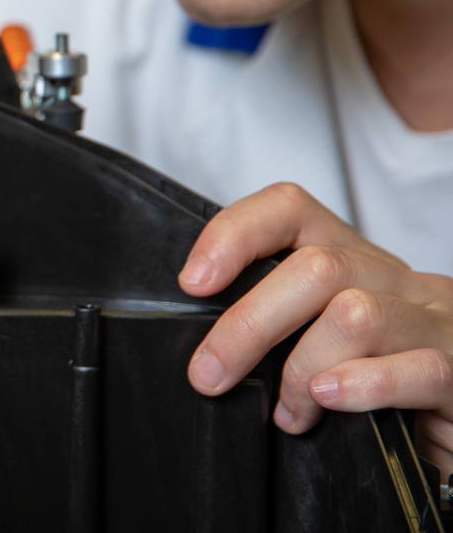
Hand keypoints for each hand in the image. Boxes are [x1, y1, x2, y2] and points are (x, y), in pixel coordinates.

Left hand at [179, 181, 452, 471]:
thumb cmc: (380, 383)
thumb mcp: (323, 339)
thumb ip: (279, 326)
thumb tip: (204, 345)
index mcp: (354, 260)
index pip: (291, 209)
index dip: (235, 234)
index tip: (193, 282)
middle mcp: (396, 280)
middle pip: (315, 268)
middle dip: (249, 323)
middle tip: (210, 374)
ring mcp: (435, 323)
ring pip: (355, 315)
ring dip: (301, 368)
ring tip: (287, 412)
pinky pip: (417, 368)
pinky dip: (364, 386)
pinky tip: (329, 403)